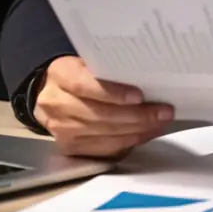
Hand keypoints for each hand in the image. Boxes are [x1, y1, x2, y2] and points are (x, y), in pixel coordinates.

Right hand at [33, 56, 173, 157]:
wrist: (49, 94)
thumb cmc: (76, 74)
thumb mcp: (85, 62)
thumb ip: (108, 70)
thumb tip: (147, 77)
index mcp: (60, 76)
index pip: (85, 86)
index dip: (113, 93)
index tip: (139, 96)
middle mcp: (57, 104)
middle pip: (100, 115)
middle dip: (136, 116)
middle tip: (163, 112)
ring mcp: (62, 129)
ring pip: (105, 134)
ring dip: (138, 130)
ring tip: (160, 122)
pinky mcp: (70, 147)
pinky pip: (105, 148)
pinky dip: (129, 142)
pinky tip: (146, 133)